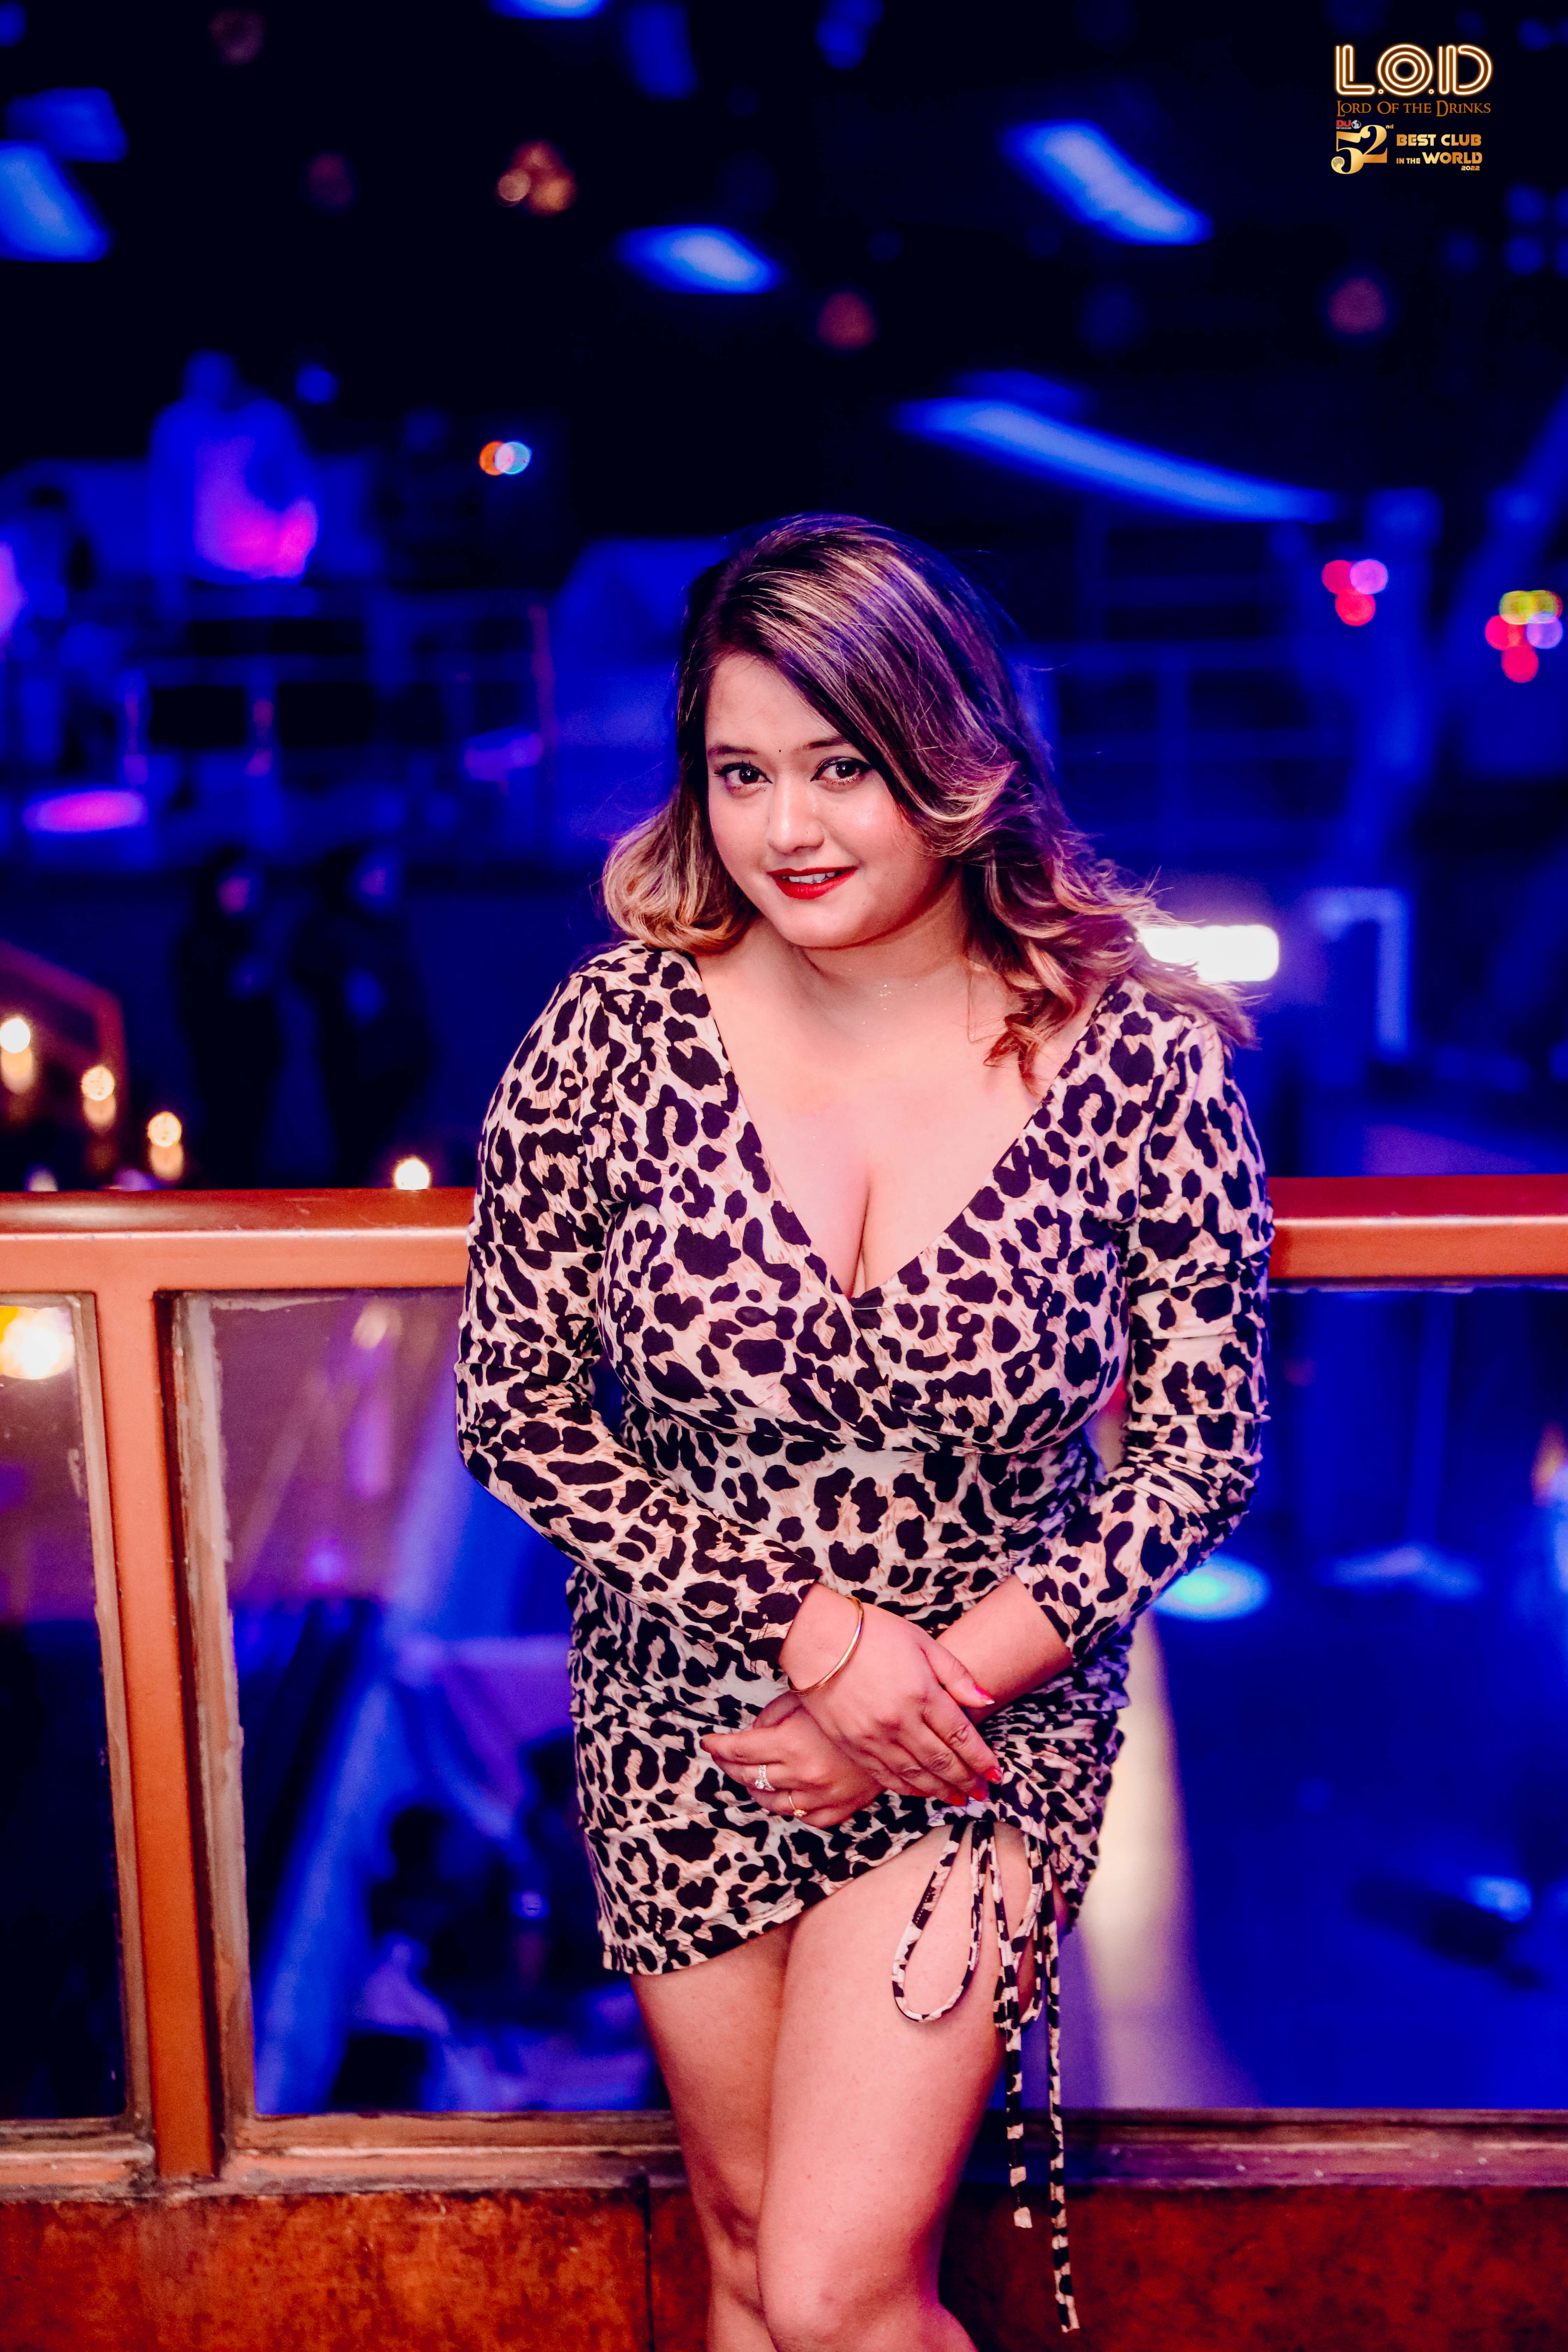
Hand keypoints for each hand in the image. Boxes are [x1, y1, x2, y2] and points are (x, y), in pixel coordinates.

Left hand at [703, 1693, 888, 1827]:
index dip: (719, 1747)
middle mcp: (804, 1774)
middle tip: (724, 1756)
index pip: (740, 1751)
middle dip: (731, 1766)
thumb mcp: (805, 1698)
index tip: (708, 1743)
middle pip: (750, 1778)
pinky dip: (792, 1808)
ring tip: (751, 1777)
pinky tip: (787, 1794)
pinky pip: (806, 1818)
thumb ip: (772, 1716)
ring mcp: (822, 1796)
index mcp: (791, 1744)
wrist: (899, 1723)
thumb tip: (752, 1733)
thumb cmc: (849, 1703)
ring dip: (756, 1790)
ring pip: (773, 1804)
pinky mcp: (840, 1808)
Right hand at [778, 1589, 1001, 1800]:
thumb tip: (986, 1701)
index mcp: (921, 1693)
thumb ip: (956, 1675)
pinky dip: (908, 1789)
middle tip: (983, 1792)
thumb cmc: (871, 1633)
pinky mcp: (852, 1746)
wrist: (816, 1637)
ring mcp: (874, 1737)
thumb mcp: (922, 1642)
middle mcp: (900, 1721)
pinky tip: (921, 1792)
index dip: (982, 1759)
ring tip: (959, 1798)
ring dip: (941, 1790)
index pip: (961, 1736)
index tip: (996, 1774)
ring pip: (916, 1776)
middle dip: (967, 1780)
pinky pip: (886, 1777)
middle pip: (942, 1761)